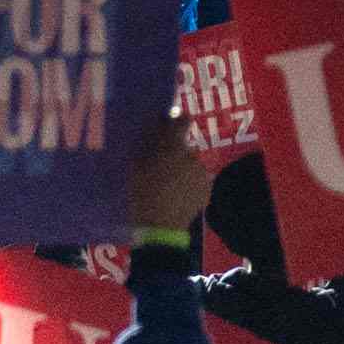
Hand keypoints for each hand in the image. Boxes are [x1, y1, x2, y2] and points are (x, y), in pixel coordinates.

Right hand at [122, 105, 215, 238]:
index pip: (182, 121)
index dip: (178, 119)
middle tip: (162, 167)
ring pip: (192, 164)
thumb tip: (156, 126)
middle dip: (176, 153)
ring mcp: (202, 172)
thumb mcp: (136, 164)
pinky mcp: (207, 188)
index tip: (174, 120)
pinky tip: (177, 195)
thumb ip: (148, 143)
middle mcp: (192, 155)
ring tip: (169, 186)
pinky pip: (197, 180)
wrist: (159, 225)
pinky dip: (190, 184)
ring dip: (183, 170)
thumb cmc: (141, 191)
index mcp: (173, 145)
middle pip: (184, 147)